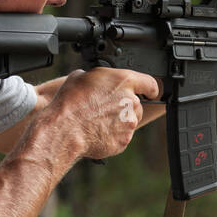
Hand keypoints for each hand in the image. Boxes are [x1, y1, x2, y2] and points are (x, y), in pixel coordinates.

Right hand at [44, 67, 161, 158]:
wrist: (65, 129)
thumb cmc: (70, 102)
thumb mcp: (81, 76)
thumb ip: (99, 78)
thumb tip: (97, 80)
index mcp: (124, 81)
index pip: (150, 83)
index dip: (150, 88)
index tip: (150, 92)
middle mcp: (131, 101)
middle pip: (137, 104)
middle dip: (125, 106)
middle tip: (105, 108)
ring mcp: (129, 123)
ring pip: (130, 120)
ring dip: (119, 120)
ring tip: (98, 121)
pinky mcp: (124, 140)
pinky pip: (122, 136)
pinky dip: (112, 135)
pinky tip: (97, 131)